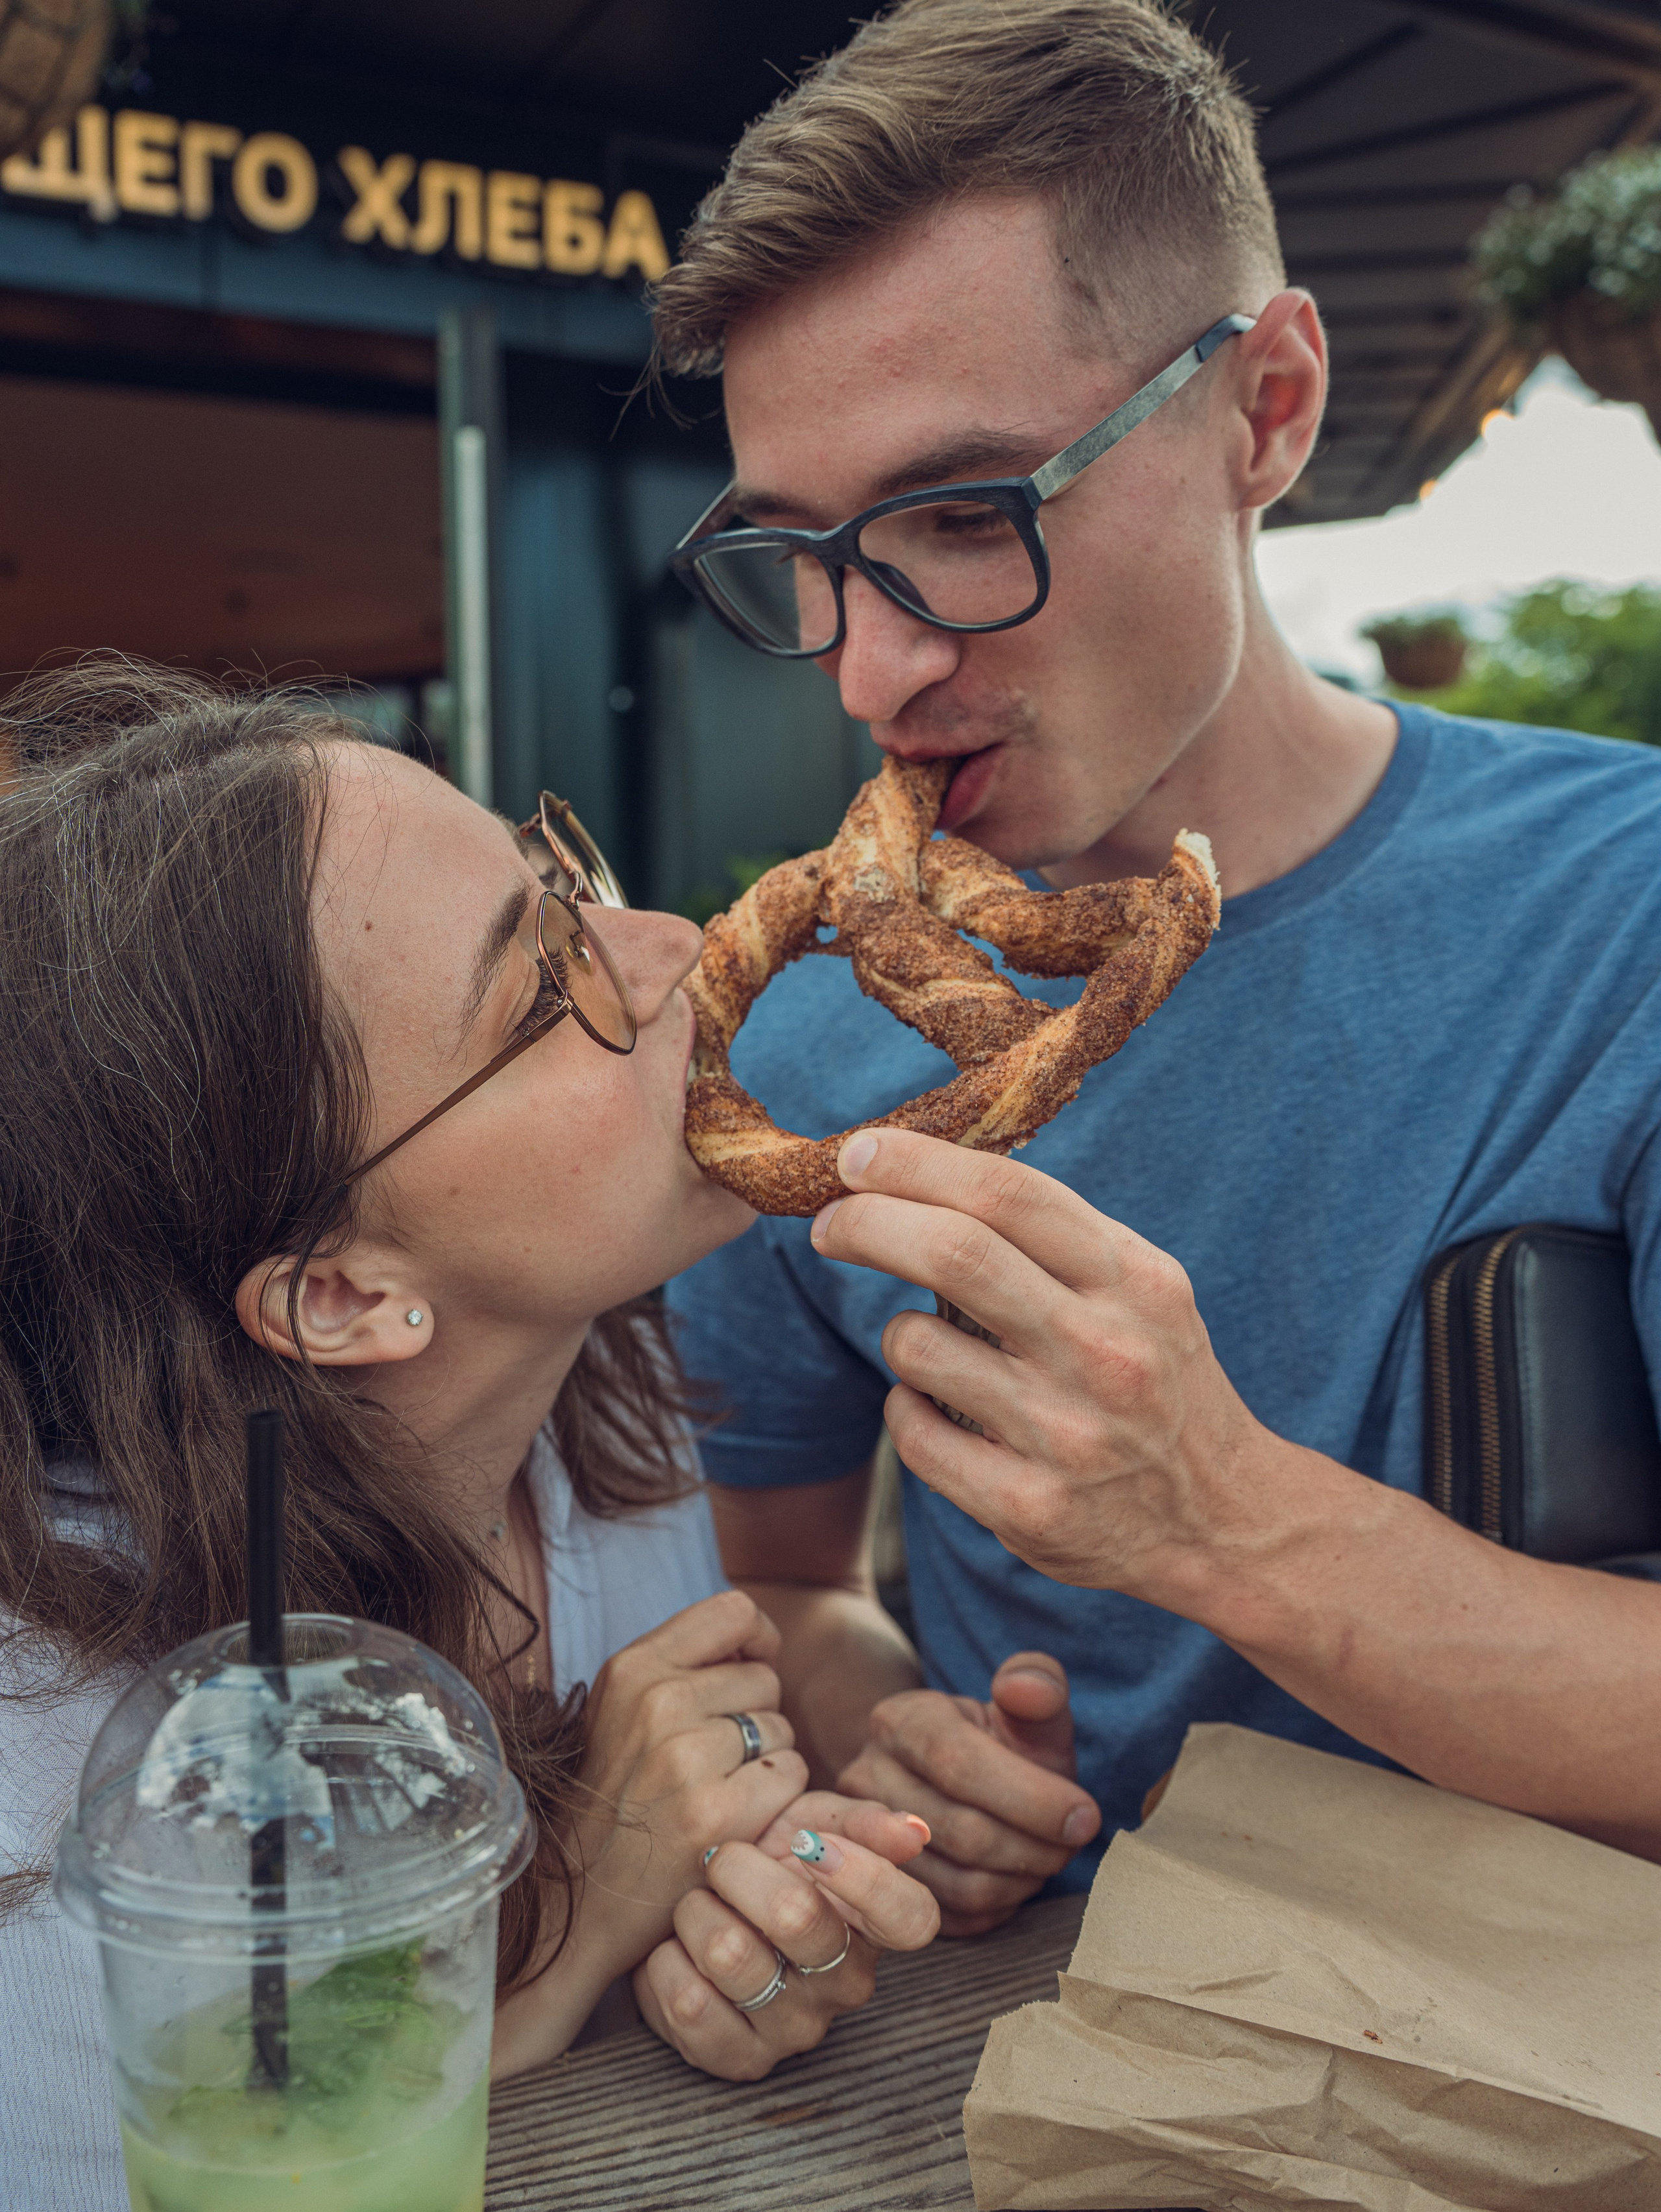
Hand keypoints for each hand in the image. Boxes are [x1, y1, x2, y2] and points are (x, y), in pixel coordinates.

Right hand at [569, 1589, 808, 1981]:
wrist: (584, 1900)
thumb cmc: (618, 1797)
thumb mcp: (625, 1710)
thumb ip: (682, 1664)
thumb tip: (756, 1640)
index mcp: (634, 1668)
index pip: (735, 1611)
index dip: (757, 1640)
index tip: (750, 1670)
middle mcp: (658, 1701)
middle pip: (765, 1679)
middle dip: (755, 1716)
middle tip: (714, 1760)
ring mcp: (687, 1757)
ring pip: (780, 1728)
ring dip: (767, 1761)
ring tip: (718, 1790)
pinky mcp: (717, 1812)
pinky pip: (792, 1775)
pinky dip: (777, 1799)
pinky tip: (736, 1819)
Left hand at [633, 1794, 938, 2079]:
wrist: (684, 1906)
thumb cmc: (759, 1861)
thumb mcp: (806, 1823)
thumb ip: (859, 1821)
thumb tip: (915, 1832)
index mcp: (872, 1925)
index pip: (912, 1918)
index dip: (867, 1878)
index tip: (811, 1843)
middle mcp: (846, 1984)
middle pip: (800, 1918)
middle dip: (740, 1869)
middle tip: (719, 1858)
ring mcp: (797, 2029)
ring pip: (731, 1954)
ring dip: (695, 1913)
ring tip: (694, 1906)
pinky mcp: (742, 2060)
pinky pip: (690, 2003)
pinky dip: (667, 1963)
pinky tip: (675, 1952)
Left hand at [810, 1128, 1271, 1599]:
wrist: (1223, 1522)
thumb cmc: (1159, 1380)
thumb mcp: (1143, 1290)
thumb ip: (1056, 1235)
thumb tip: (926, 1170)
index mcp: (1133, 1282)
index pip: (1010, 1194)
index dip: (917, 1163)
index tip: (857, 1156)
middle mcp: (1105, 1353)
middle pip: (954, 1253)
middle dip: (868, 1224)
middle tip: (830, 1223)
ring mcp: (1067, 1436)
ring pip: (917, 1347)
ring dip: (900, 1336)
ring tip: (933, 1348)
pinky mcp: (1028, 1509)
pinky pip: (913, 1434)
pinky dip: (907, 1411)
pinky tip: (943, 1412)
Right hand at [836, 1651, 1099, 1934]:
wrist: (960, 1786)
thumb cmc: (1004, 1747)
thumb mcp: (1027, 1713)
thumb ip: (1038, 1688)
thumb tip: (1024, 1686)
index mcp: (900, 1721)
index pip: (959, 1763)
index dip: (1030, 1797)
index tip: (1085, 1815)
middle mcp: (865, 1777)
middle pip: (960, 1830)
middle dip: (1034, 1843)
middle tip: (1075, 1841)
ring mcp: (867, 1840)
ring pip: (957, 1883)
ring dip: (1021, 1880)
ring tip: (1049, 1856)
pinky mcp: (885, 1890)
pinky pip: (952, 1918)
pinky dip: (999, 1906)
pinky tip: (1018, 1878)